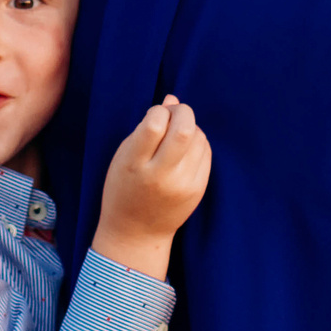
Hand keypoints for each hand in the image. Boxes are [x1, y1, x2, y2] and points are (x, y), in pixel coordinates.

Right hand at [91, 97, 211, 278]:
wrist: (136, 233)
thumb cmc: (125, 188)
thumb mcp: (125, 157)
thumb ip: (146, 127)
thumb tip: (172, 98)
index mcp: (135, 165)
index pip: (154, 124)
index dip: (158, 111)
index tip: (155, 116)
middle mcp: (161, 176)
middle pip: (184, 129)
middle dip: (182, 112)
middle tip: (175, 113)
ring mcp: (183, 185)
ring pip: (199, 138)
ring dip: (190, 127)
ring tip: (177, 133)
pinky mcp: (198, 189)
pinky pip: (206, 152)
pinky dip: (198, 142)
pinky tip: (186, 147)